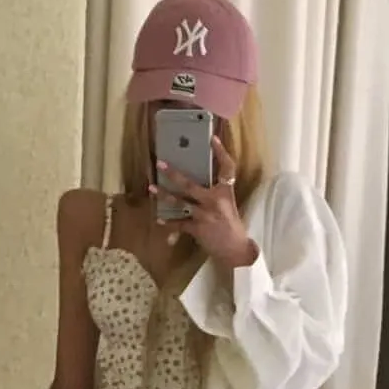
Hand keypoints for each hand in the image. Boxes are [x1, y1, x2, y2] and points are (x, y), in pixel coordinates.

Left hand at [152, 137, 258, 268]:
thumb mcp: (228, 205)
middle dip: (174, 174)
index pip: (227, 168)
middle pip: (191, 184)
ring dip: (164, 195)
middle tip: (161, 163)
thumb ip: (216, 193)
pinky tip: (159, 220)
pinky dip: (169, 223)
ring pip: (180, 202)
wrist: (236, 250)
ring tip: (151, 188)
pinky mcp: (197, 229)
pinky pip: (179, 224)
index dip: (221, 152)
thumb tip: (199, 184)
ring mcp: (205, 215)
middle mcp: (215, 201)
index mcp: (226, 193)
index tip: (213, 139)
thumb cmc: (232, 227)